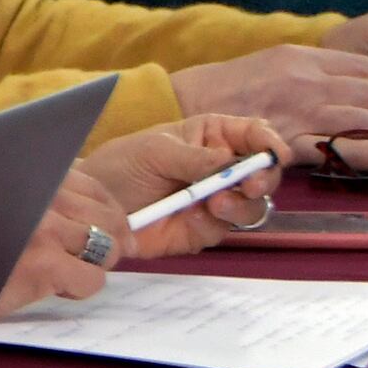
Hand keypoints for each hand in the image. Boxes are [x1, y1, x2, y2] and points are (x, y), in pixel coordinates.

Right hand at [0, 166, 117, 318]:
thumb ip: (34, 199)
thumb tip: (95, 221)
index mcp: (29, 173)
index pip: (96, 189)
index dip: (107, 216)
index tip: (105, 233)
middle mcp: (39, 193)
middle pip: (109, 219)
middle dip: (106, 243)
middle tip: (88, 261)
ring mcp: (43, 227)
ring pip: (105, 250)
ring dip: (88, 265)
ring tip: (58, 273)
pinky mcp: (43, 262)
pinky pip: (92, 279)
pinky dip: (77, 289)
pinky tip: (48, 287)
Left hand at [77, 114, 291, 257]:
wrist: (92, 205)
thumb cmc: (120, 165)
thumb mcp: (155, 151)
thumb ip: (195, 157)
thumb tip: (230, 161)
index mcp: (213, 138)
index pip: (255, 136)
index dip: (270, 145)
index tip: (276, 155)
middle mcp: (221, 170)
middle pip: (264, 175)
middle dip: (263, 179)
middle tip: (250, 184)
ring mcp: (213, 202)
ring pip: (250, 207)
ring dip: (239, 205)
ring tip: (214, 202)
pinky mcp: (200, 231)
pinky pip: (219, 231)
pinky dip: (209, 225)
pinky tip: (189, 219)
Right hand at [169, 43, 367, 158]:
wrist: (181, 107)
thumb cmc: (226, 91)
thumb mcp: (273, 66)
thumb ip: (313, 75)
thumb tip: (354, 91)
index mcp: (302, 57)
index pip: (366, 66)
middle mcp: (303, 79)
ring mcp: (293, 109)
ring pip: (360, 115)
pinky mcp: (282, 140)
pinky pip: (333, 147)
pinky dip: (367, 151)